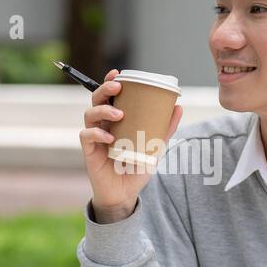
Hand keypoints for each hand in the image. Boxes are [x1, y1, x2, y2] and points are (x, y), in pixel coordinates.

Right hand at [79, 69, 183, 222]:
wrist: (126, 193)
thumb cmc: (136, 166)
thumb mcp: (155, 146)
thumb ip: (165, 128)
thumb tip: (179, 107)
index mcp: (115, 119)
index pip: (110, 96)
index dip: (110, 82)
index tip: (118, 73)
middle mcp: (102, 124)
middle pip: (96, 100)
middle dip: (105, 90)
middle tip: (118, 88)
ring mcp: (94, 137)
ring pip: (89, 115)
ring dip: (103, 111)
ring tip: (119, 115)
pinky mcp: (89, 151)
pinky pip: (87, 136)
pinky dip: (97, 134)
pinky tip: (110, 138)